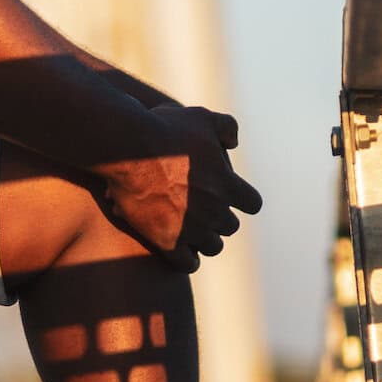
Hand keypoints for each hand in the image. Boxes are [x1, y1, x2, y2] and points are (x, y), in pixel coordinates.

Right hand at [98, 105, 263, 271]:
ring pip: (212, 246)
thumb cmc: (165, 130)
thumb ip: (226, 127)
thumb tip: (233, 143)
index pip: (253, 203)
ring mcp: (191, 230)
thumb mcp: (202, 117)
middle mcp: (214, 211)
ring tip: (194, 230)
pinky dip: (187, 260)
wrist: (128, 150)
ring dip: (206, 239)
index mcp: (227, 185)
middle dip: (220, 218)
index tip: (233, 196)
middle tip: (205, 209)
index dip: (244, 199)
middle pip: (230, 226)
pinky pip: (187, 264)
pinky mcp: (167, 242)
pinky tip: (181, 251)